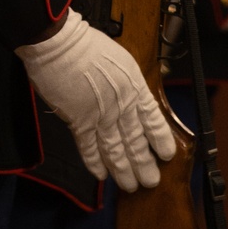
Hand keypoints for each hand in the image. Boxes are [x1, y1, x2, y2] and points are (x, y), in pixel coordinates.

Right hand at [16, 9, 175, 189]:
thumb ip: (128, 83)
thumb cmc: (87, 44)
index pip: (153, 119)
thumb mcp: (121, 59)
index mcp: (134, 86)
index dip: (161, 139)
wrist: (60, 43)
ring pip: (115, 150)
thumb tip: (134, 98)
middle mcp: (120, 104)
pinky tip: (101, 174)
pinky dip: (95, 162)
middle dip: (144, 164)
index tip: (167, 154)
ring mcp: (99, 115)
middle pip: (136, 141)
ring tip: (130, 185)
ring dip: (123, 170)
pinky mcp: (78, 121)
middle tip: (151, 181)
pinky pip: (89, 148)